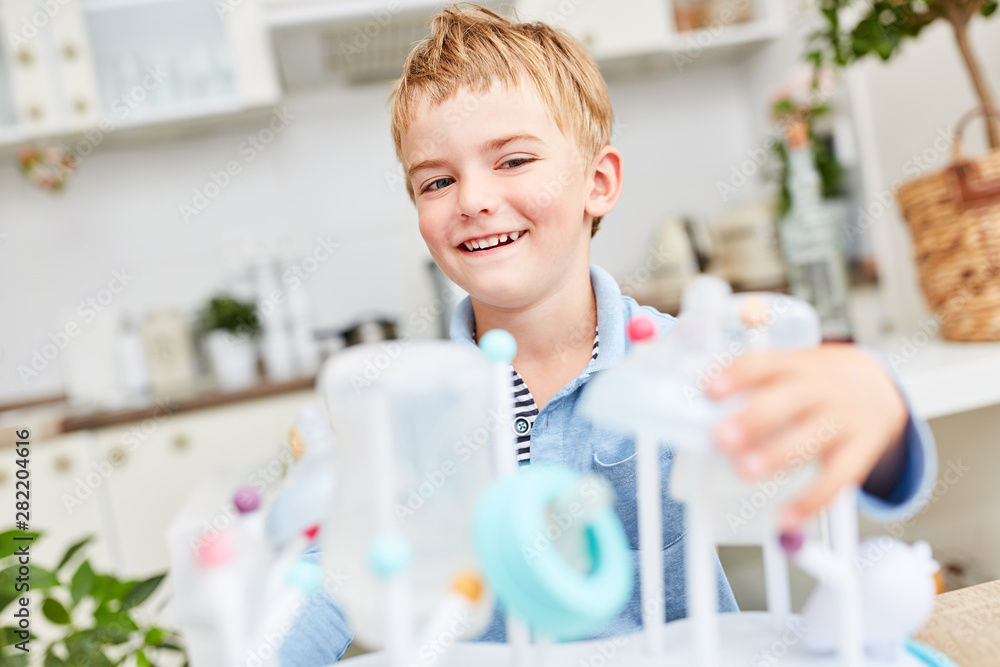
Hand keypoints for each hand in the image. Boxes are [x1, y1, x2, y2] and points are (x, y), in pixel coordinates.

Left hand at [707, 343, 908, 530]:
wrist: (878, 387)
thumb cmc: (815, 383)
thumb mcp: (790, 368)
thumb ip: (753, 384)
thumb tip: (695, 406)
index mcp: (795, 365)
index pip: (764, 364)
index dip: (736, 375)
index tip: (709, 390)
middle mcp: (820, 389)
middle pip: (786, 400)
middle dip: (753, 419)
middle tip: (722, 438)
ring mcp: (842, 419)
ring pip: (810, 438)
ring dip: (777, 455)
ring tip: (746, 471)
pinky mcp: (860, 451)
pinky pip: (837, 479)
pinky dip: (811, 501)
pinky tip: (785, 518)